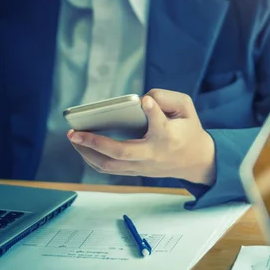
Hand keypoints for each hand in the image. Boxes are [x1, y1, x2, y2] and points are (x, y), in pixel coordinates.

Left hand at [67, 89, 215, 184]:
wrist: (196, 161)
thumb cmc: (188, 129)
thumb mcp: (186, 109)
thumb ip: (167, 99)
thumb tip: (140, 100)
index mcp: (169, 137)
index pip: (160, 126)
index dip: (153, 113)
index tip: (145, 101)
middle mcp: (153, 154)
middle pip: (122, 153)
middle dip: (95, 142)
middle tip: (75, 131)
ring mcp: (143, 166)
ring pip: (110, 166)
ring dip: (87, 153)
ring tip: (73, 137)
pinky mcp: (136, 171)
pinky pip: (109, 169)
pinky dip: (92, 158)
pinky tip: (81, 145)